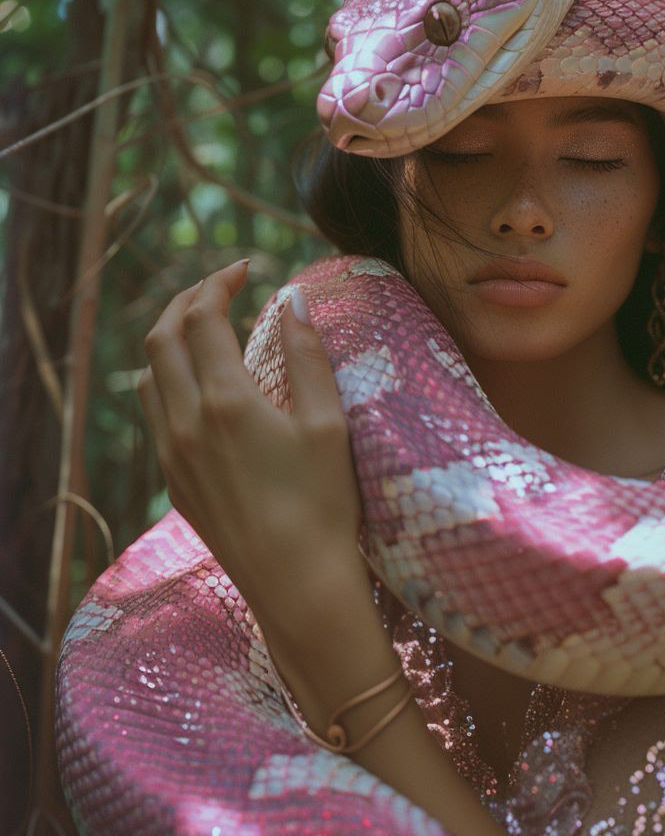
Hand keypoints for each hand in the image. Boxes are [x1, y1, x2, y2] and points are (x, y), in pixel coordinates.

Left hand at [136, 259, 365, 631]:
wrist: (296, 583)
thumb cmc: (324, 504)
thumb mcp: (327, 425)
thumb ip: (308, 357)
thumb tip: (294, 299)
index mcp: (226, 402)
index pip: (203, 318)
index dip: (219, 283)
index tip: (247, 269)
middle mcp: (186, 422)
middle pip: (162, 338)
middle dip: (186, 301)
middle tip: (221, 287)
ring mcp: (173, 454)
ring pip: (149, 375)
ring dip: (170, 338)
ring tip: (205, 328)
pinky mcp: (174, 480)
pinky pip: (155, 412)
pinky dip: (168, 377)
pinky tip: (199, 384)